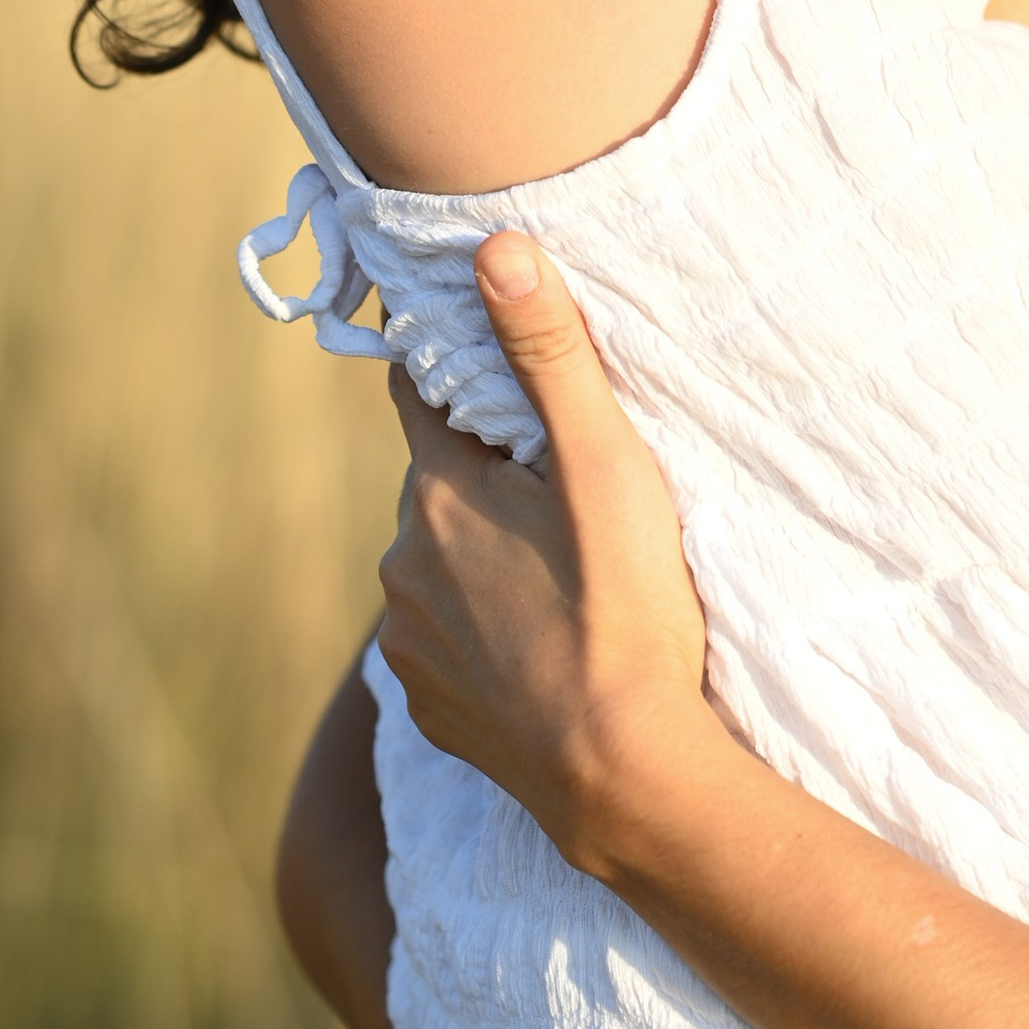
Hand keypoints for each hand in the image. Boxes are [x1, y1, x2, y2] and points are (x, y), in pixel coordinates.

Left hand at [375, 233, 715, 870]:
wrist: (621, 779)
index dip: (460, 365)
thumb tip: (495, 249)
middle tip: (568, 487)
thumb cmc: (626, 611)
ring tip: (568, 574)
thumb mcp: (606, 468)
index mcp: (438, 490)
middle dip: (489, 470)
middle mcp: (401, 559)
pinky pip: (447, 636)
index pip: (421, 387)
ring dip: (486, 552)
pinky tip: (546, 642)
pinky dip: (485, 627)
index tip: (498, 358)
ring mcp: (407, 639)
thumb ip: (551, 357)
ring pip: (440, 560)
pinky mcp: (427, 703)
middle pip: (439, 479)